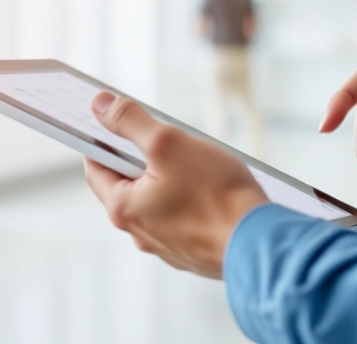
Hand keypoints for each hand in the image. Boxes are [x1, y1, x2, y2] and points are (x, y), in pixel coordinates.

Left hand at [83, 92, 268, 278]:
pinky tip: (212, 189)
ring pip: (157, 202)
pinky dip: (190, 201)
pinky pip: (182, 219)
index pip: (96, 168)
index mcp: (124, 209)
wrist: (261, 243)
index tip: (110, 121)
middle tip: (165, 139)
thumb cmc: (216, 195)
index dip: (100, 140)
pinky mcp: (194, 251)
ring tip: (196, 163)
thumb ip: (130, 121)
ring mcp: (168, 246)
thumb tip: (101, 105)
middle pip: (128, 184)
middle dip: (142, 158)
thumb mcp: (167, 143)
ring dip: (169, 179)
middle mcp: (140, 233)